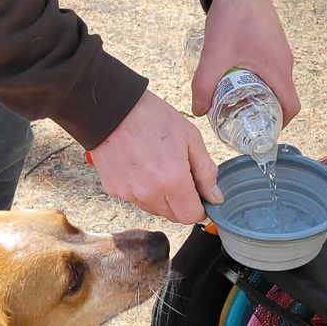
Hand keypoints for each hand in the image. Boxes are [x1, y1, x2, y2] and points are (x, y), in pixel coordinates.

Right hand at [89, 90, 222, 223]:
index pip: (191, 216)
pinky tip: (141, 167)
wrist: (111, 108)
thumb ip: (206, 171)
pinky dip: (142, 190)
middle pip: (173, 216)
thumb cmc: (152, 118)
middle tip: (180, 175)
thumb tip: (215, 197)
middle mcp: (149, 193)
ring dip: (162, 197)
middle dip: (182, 202)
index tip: (199, 194)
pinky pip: (136, 199)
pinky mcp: (114, 190)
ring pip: (155, 209)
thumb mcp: (190, 137)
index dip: (200, 207)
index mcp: (172, 180)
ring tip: (158, 167)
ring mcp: (129, 194)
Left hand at [191, 0, 297, 123]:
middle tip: (243, 119)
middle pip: (283, 97)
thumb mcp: (214, 55)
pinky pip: (272, 68)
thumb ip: (204, 85)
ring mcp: (281, 50)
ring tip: (237, 100)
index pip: (291, 107)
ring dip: (261, 94)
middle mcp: (285, 62)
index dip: (279, 125)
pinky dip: (259, 78)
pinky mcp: (273, 41)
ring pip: (276, 82)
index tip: (261, 131)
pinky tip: (237, 75)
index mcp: (278, 70)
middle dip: (265, 112)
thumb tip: (198, 111)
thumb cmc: (232, 18)